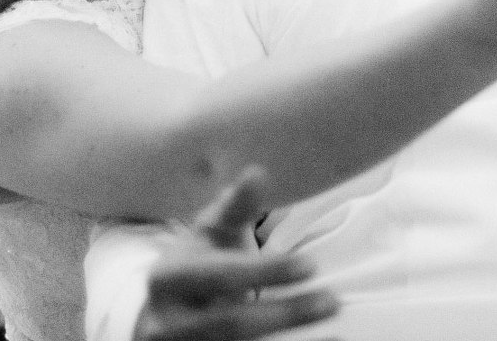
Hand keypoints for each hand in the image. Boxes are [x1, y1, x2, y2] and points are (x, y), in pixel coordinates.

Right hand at [133, 168, 338, 340]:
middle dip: (284, 314)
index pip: (220, 275)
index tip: (310, 265)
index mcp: (169, 279)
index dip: (265, 271)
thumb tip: (257, 172)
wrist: (161, 316)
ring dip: (290, 339)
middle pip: (231, 324)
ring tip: (335, 329)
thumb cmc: (196, 263)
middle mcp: (170, 322)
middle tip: (332, 301)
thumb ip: (235, 207)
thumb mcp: (208, 234)